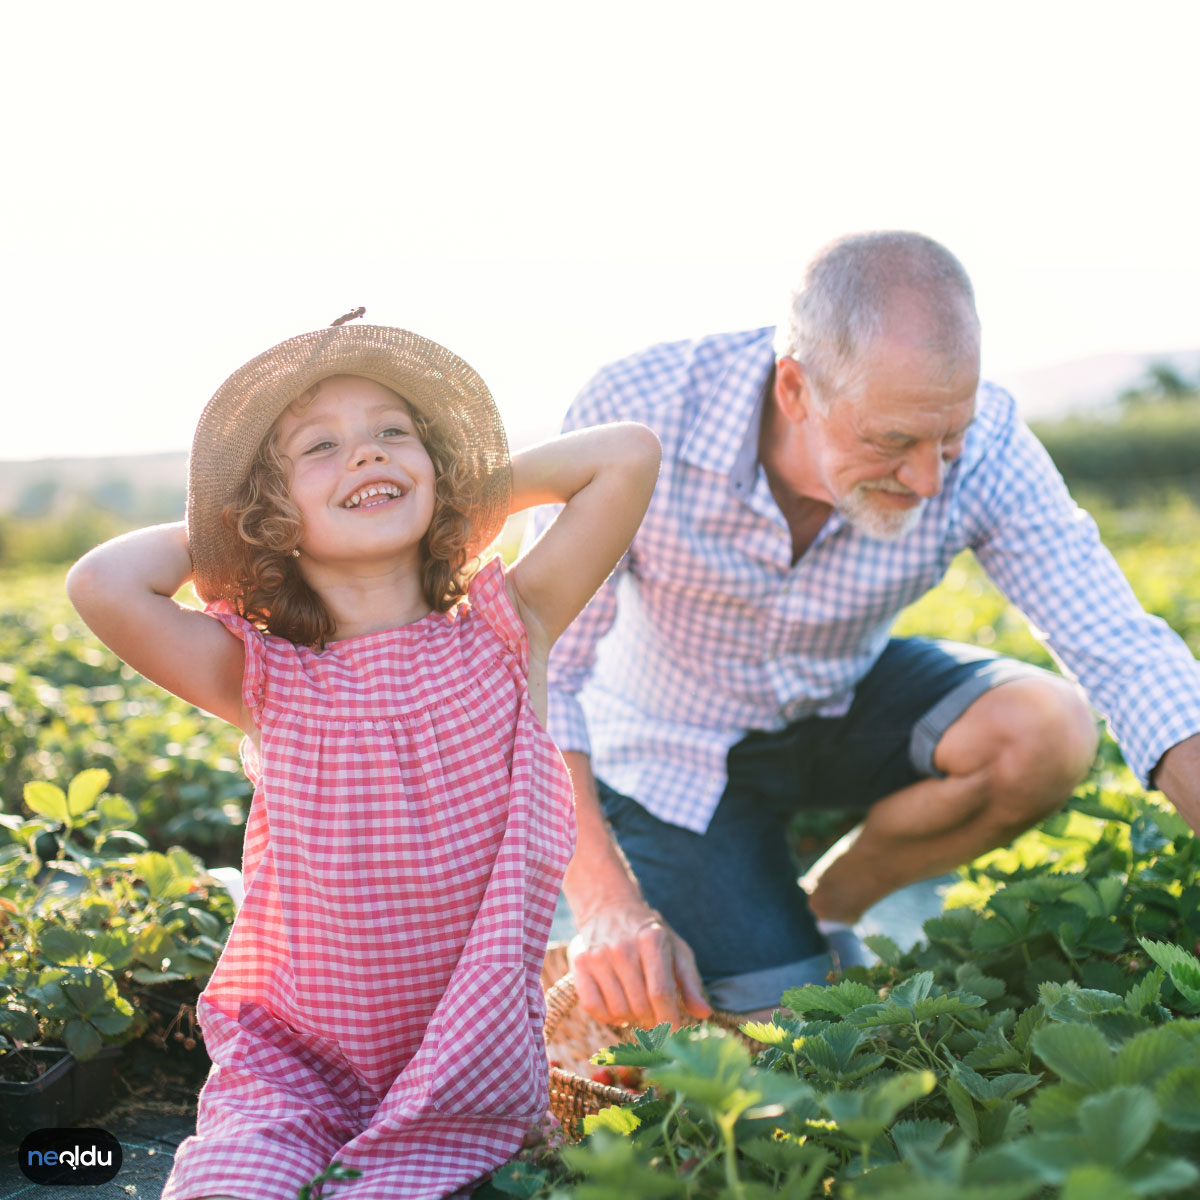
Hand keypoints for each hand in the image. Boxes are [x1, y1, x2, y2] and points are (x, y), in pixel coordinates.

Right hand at [567, 900, 712, 1030]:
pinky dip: (608, 1017)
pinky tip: (617, 1007)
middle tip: (655, 1016)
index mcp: (652, 941)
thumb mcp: (676, 950)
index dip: (669, 1020)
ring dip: (631, 1018)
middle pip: (640, 1006)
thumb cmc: (650, 935)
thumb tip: (705, 1014)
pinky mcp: (580, 963)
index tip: (674, 1032)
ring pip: (619, 1011)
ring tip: (636, 1006)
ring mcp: (598, 956)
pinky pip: (593, 1008)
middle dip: (652, 1021)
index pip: (661, 993)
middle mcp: (623, 948)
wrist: (610, 908)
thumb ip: (690, 983)